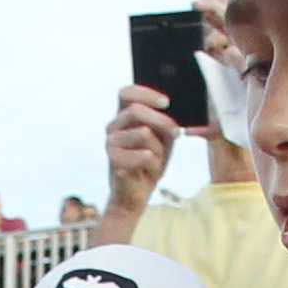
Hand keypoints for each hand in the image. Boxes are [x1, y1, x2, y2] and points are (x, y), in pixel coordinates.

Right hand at [103, 83, 175, 216]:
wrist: (137, 194)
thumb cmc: (150, 163)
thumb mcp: (163, 139)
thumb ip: (165, 123)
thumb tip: (171, 113)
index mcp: (123, 117)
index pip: (126, 93)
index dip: (146, 93)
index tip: (166, 103)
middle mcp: (113, 127)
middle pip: (135, 110)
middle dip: (161, 120)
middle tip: (176, 133)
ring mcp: (111, 143)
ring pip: (143, 132)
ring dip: (158, 147)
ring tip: (157, 159)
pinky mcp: (114, 160)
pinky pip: (142, 154)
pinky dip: (153, 162)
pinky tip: (150, 168)